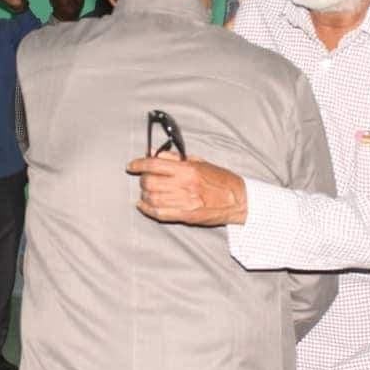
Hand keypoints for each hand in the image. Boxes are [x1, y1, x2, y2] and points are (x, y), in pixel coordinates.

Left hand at [126, 152, 247, 225]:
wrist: (238, 200)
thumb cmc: (220, 180)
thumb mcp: (199, 162)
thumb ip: (174, 159)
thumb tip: (153, 153)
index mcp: (187, 169)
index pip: (154, 164)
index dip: (138, 164)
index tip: (131, 166)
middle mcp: (184, 185)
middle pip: (149, 182)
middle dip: (142, 179)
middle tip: (144, 178)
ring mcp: (184, 202)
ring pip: (151, 198)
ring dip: (144, 194)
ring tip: (146, 191)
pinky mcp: (185, 216)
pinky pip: (158, 213)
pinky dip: (146, 209)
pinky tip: (143, 205)